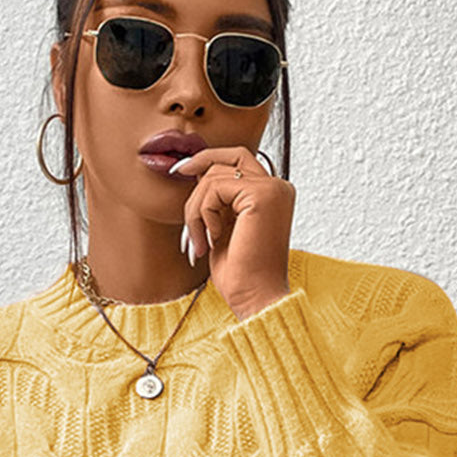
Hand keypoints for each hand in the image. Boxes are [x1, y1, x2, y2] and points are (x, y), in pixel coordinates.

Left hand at [170, 144, 294, 320]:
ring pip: (214, 175)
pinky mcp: (262, 195)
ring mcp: (273, 189)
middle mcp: (278, 188)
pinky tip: (213, 239)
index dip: (208, 160)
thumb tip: (196, 173)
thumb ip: (218, 199)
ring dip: (196, 209)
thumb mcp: (224, 227)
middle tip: (178, 185)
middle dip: (198, 172)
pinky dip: (204, 214)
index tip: (180, 171)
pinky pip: (215, 188)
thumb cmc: (240, 274)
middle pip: (227, 158)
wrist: (254, 298)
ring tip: (200, 241)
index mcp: (273, 194)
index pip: (238, 159)